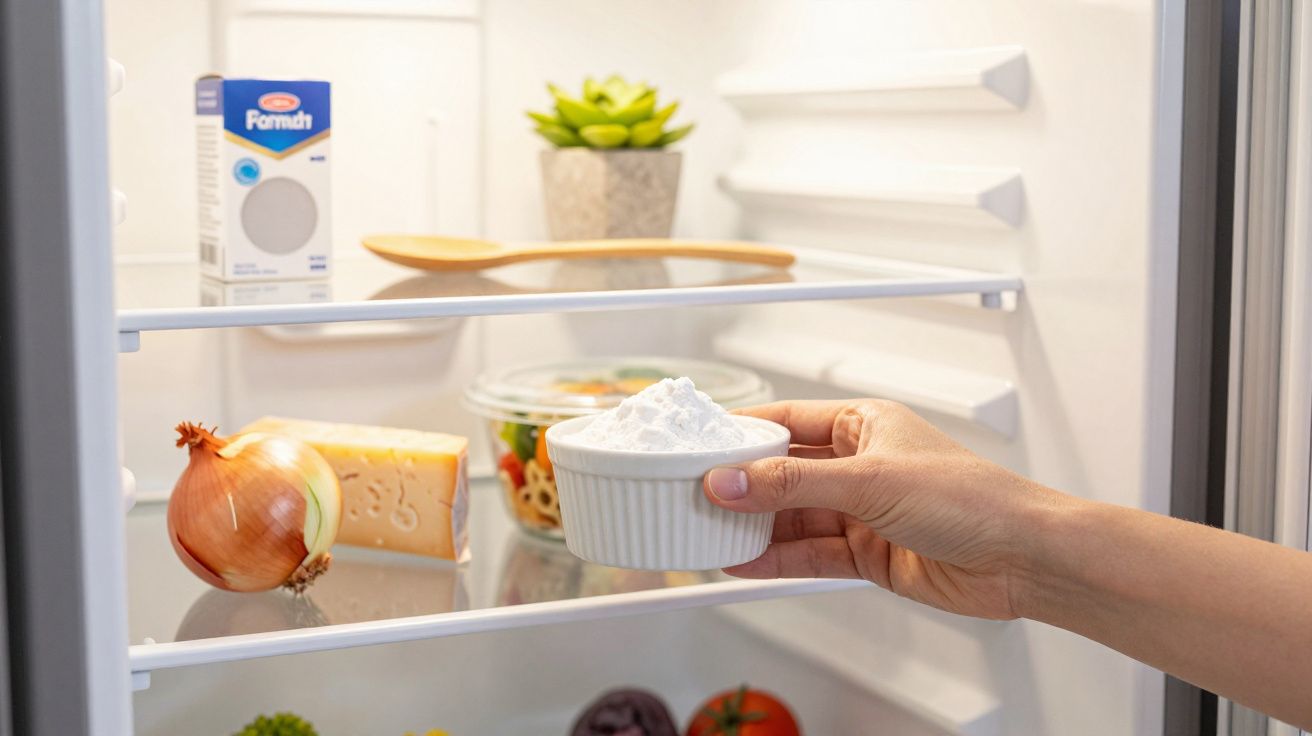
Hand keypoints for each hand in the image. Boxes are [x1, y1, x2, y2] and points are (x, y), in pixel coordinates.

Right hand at [703, 399, 1059, 619]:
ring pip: (791, 516)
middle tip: (693, 495)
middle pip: (783, 472)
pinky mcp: (866, 554)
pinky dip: (775, 558)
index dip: (741, 434)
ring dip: (753, 526)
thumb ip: (793, 484)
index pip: (787, 420)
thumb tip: (731, 480)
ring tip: (706, 532)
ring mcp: (861, 511)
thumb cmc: (971, 499)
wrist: (1021, 559)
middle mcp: (859, 464)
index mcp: (863, 424)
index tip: (698, 447)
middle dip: (741, 486)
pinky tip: (741, 560)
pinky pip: (808, 553)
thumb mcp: (869, 481)